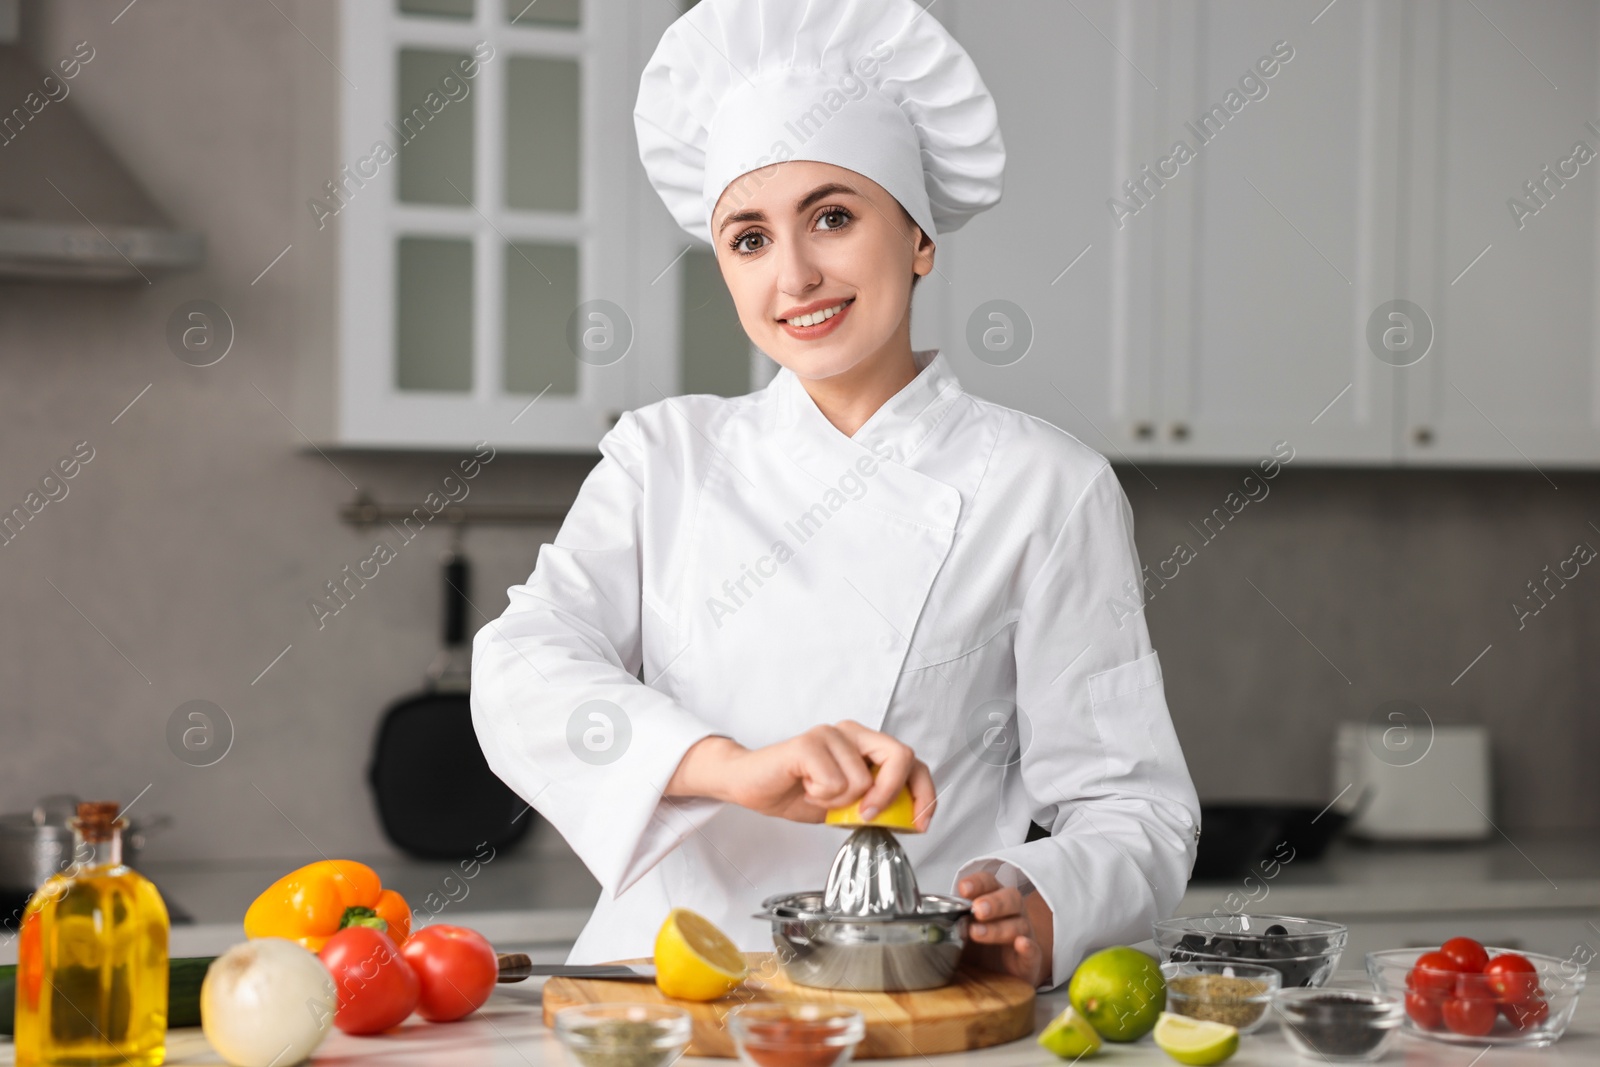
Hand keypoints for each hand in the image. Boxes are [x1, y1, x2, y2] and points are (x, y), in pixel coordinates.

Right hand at [665, 721, 936, 829]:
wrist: (751, 785)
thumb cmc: (796, 790)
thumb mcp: (846, 805)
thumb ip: (875, 804)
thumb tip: (908, 818)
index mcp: (865, 744)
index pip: (912, 762)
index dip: (923, 793)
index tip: (920, 823)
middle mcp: (852, 732)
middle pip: (900, 756)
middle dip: (890, 793)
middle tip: (866, 813)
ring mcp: (830, 733)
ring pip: (862, 780)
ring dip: (838, 802)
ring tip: (817, 794)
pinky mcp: (808, 743)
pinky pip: (833, 782)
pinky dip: (820, 797)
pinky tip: (805, 787)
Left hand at [957, 870, 1052, 987]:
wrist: (1002, 974)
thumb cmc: (979, 946)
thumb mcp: (960, 931)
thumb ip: (947, 922)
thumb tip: (921, 917)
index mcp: (993, 900)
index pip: (989, 883)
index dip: (977, 883)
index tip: (963, 888)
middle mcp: (1011, 913)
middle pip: (1010, 898)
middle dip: (993, 902)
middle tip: (976, 909)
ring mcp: (1023, 935)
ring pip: (1018, 925)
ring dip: (998, 928)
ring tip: (977, 933)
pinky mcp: (1029, 961)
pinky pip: (1033, 951)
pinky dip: (1028, 947)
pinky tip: (1021, 944)